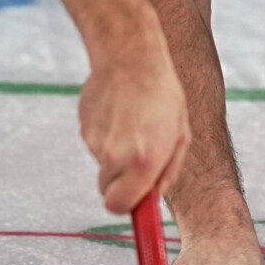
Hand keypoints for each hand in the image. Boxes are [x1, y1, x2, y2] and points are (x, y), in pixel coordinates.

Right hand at [78, 46, 190, 214]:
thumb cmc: (164, 97)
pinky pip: (96, 145)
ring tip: (132, 126)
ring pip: (103, 166)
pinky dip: (106, 136)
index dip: (126, 206)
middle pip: (107, 192)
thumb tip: (150, 198)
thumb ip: (166, 174)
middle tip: (137, 162)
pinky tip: (120, 114)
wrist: (131, 58)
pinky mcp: (84, 128)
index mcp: (144, 161)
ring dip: (116, 156)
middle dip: (120, 184)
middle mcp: (116, 156)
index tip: (133, 203)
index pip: (120, 207)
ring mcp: (96, 142)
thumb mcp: (180, 137)